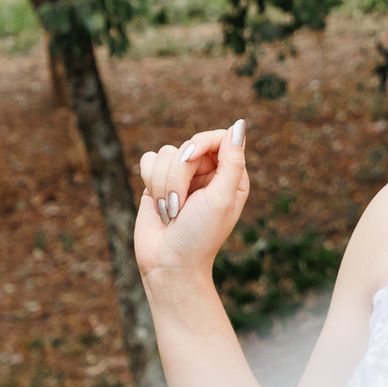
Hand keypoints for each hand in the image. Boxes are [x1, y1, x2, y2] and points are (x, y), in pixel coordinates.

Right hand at [134, 118, 250, 279]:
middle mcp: (208, 172)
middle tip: (180, 205)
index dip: (200, 143)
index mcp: (231, 175)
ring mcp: (182, 176)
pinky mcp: (157, 181)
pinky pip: (148, 160)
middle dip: (179, 175)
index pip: (218, 137)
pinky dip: (150, 182)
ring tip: (170, 212)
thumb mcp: (223, 198)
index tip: (190, 158)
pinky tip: (158, 204)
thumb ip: (232, 161)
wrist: (168, 261)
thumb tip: (239, 125)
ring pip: (165, 153)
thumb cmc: (200, 234)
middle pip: (187, 146)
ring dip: (163, 185)